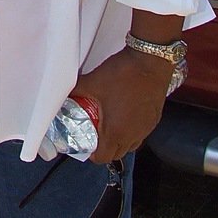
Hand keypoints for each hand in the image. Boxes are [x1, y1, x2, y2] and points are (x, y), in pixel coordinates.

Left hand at [73, 47, 173, 162]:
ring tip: (109, 125)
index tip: (85, 144)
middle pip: (117, 153)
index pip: (103, 157)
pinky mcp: (154, 119)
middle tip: (94, 134)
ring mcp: (146, 127)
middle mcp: (134, 134)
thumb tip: (63, 94)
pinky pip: (141, 132)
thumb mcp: (92, 82)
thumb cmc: (123, 73)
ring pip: (131, 144)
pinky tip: (124, 115)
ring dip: (119, 141)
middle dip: (104, 148)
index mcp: (116, 132)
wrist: (150, 61)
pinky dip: (131, 130)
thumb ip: (75, 91)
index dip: (91, 154)